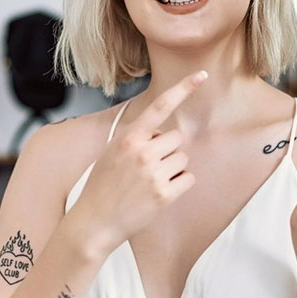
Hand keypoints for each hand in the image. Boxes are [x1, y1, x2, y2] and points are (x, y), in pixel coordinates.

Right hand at [72, 70, 207, 252]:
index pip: (160, 106)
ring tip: (149, 183)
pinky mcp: (164, 194)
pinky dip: (179, 185)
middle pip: (176, 139)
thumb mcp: (111, 152)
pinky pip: (188, 179)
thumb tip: (162, 135)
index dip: (183, 88)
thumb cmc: (102, 186)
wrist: (94, 223)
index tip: (202, 74)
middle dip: (167, 151)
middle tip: (146, 169)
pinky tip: (159, 194)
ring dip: (173, 169)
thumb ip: (136, 139)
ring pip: (183, 159)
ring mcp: (154, 173)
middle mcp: (143, 151)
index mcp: (128, 137)